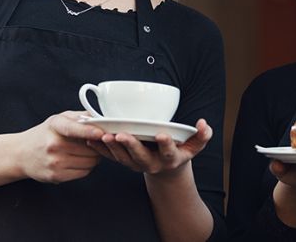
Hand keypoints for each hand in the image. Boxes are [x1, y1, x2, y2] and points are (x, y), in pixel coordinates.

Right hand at [16, 111, 104, 183]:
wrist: (21, 154)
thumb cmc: (45, 134)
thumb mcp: (59, 119)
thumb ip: (81, 117)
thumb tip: (104, 118)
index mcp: (55, 125)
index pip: (72, 128)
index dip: (88, 131)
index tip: (100, 133)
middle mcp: (53, 144)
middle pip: (89, 148)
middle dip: (97, 146)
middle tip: (94, 143)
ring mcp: (54, 162)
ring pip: (90, 162)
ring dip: (93, 157)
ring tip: (84, 152)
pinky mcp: (56, 176)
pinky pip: (84, 172)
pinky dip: (86, 167)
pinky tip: (77, 161)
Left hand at [87, 118, 211, 176]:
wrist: (166, 170)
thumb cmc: (179, 151)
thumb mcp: (193, 146)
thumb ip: (202, 136)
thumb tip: (205, 124)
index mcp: (170, 159)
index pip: (168, 151)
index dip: (165, 143)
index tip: (162, 134)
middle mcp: (152, 164)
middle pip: (140, 156)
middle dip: (131, 146)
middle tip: (121, 135)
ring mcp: (136, 164)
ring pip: (122, 158)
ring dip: (112, 147)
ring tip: (103, 135)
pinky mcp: (124, 162)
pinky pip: (111, 157)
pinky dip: (100, 149)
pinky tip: (91, 139)